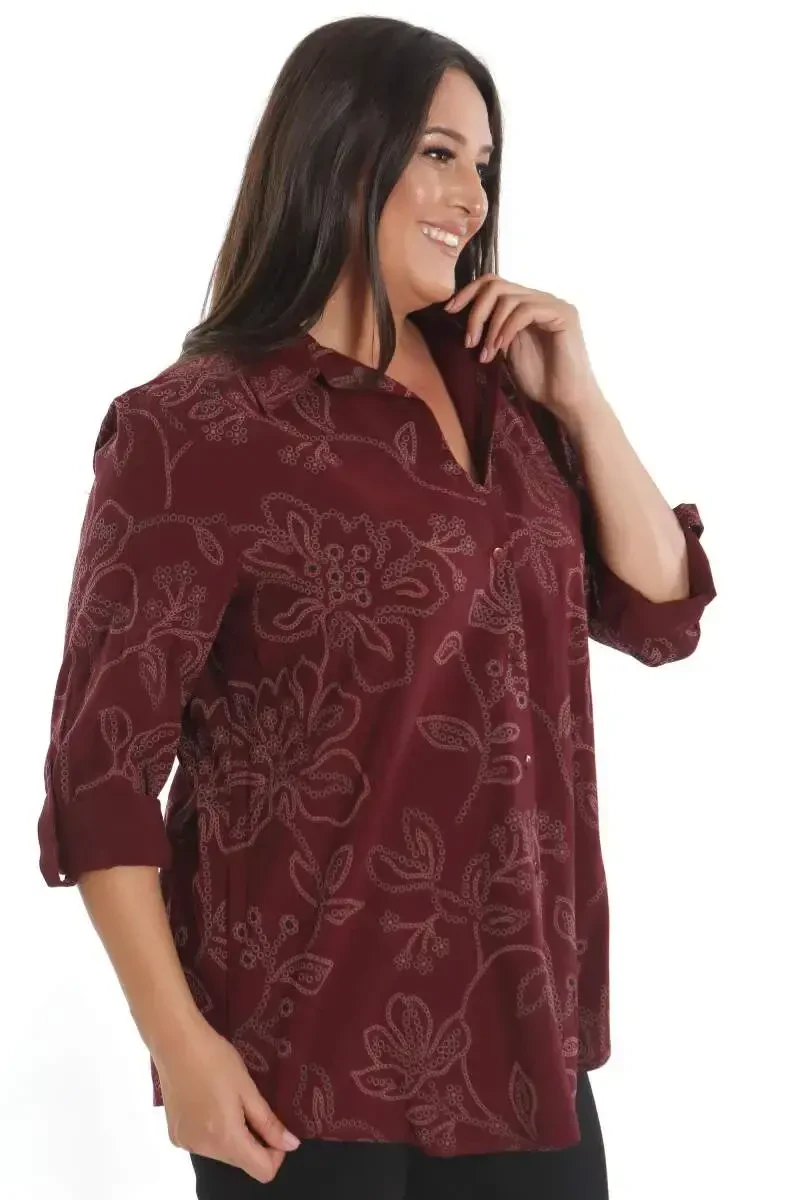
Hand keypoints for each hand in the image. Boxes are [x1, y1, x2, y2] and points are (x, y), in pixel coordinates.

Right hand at [153, 1018, 300, 1183]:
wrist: (175, 1042)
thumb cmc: (216, 1059)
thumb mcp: (248, 1089)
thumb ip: (269, 1123)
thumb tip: (291, 1145)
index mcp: (225, 1138)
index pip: (262, 1170)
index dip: (276, 1153)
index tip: (275, 1127)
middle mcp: (203, 1149)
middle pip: (241, 1162)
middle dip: (254, 1142)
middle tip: (252, 1106)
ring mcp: (186, 1144)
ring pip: (222, 1153)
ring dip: (234, 1136)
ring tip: (228, 1101)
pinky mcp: (175, 1135)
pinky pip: (204, 1144)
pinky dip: (214, 1132)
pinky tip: (210, 1103)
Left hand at [445, 275, 604, 421]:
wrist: (565, 400)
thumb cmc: (539, 380)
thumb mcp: (505, 350)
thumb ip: (492, 330)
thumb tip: (463, 318)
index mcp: (526, 304)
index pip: (492, 283)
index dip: (468, 293)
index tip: (449, 311)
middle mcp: (539, 298)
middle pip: (496, 285)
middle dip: (475, 311)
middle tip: (468, 341)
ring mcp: (552, 304)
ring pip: (508, 298)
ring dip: (490, 326)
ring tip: (485, 353)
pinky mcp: (563, 314)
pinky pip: (525, 311)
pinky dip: (506, 329)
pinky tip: (498, 349)